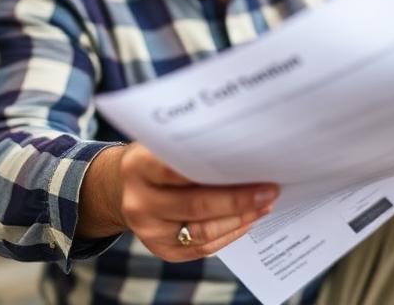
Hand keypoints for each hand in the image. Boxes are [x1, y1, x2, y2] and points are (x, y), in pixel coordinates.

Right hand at [78, 143, 277, 261]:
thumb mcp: (162, 143)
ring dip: (240, 219)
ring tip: (265, 204)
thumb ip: (191, 147)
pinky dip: (230, 234)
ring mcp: (148, 230)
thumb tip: (246, 148)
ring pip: (202, 231)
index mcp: (138, 166)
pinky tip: (249, 220)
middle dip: (239, 199)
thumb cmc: (156, 158)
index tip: (253, 165)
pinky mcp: (161, 250)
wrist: (123, 188)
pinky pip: (202, 248)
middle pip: (196, 205)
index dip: (218, 170)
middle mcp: (139, 201)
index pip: (177, 169)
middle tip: (270, 189)